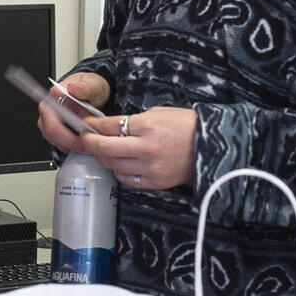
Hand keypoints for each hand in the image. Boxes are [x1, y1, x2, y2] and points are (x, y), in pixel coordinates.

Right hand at [36, 71, 110, 153]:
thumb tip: (72, 87)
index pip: (52, 115)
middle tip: (86, 145)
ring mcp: (48, 120)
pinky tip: (81, 145)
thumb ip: (84, 87)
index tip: (82, 135)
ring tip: (87, 145)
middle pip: (52, 130)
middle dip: (70, 141)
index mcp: (55, 94)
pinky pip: (57, 142)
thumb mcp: (93, 85)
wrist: (92, 93)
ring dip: (70, 145)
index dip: (67, 130)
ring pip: (53, 139)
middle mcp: (48, 107)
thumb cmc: (91, 88)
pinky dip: (69, 146)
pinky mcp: (52, 129)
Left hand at [75, 105, 195, 192]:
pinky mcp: (154, 181)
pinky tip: (118, 164)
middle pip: (105, 147)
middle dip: (89, 142)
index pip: (110, 126)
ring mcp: (150, 167)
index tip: (87, 125)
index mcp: (148, 126)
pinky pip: (126, 178)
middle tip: (84, 139)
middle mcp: (146, 148)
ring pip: (113, 164)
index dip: (93, 126)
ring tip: (101, 151)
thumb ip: (134, 121)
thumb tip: (110, 127)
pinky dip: (118, 171)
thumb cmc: (187, 127)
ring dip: (103, 157)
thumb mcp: (159, 113)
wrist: (210, 147)